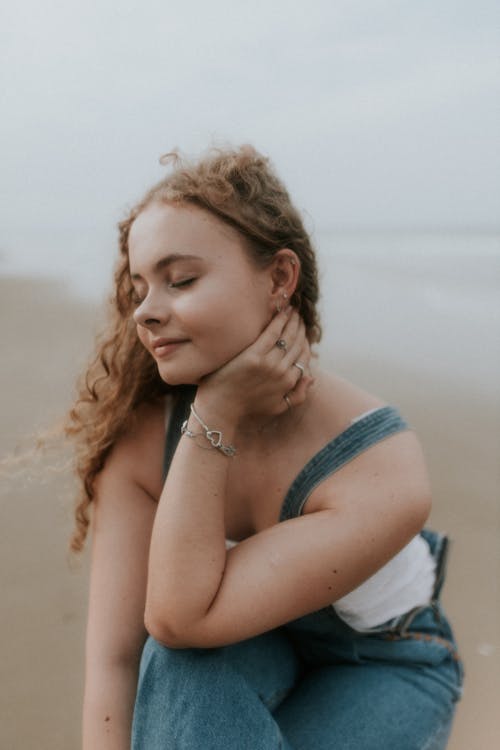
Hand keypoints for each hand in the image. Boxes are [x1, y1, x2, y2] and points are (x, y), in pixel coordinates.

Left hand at [195, 307, 313, 423]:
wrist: (221, 407)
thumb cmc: (247, 407)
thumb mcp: (277, 407)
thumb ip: (298, 395)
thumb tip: (312, 377)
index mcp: (289, 383)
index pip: (304, 357)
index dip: (305, 342)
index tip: (303, 332)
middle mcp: (282, 372)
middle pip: (297, 344)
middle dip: (300, 328)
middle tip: (299, 316)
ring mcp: (268, 363)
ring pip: (287, 336)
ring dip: (293, 320)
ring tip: (293, 310)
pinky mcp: (254, 355)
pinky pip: (272, 333)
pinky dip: (280, 320)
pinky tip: (283, 310)